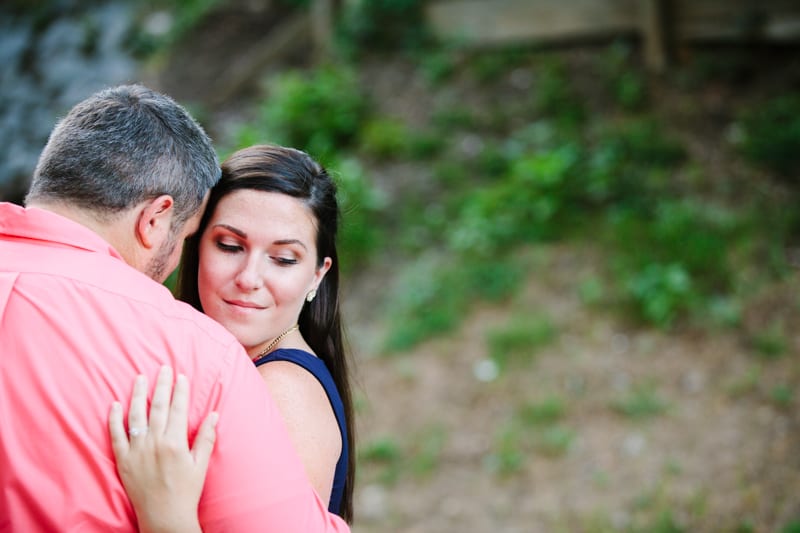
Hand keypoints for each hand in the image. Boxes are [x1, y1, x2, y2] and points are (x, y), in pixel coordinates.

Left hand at [109, 366, 217, 532]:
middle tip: (163, 368)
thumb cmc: (186, 491)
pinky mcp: (123, 460)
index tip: (181, 376)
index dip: (179, 391)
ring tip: (139, 378)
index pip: (177, 409)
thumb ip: (206, 437)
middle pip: (157, 407)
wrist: (164, 517)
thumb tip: (214, 414)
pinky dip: (114, 419)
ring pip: (135, 416)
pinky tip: (114, 404)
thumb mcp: (201, 464)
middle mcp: (154, 443)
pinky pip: (116, 435)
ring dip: (138, 395)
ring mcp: (136, 451)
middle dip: (161, 385)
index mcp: (175, 442)